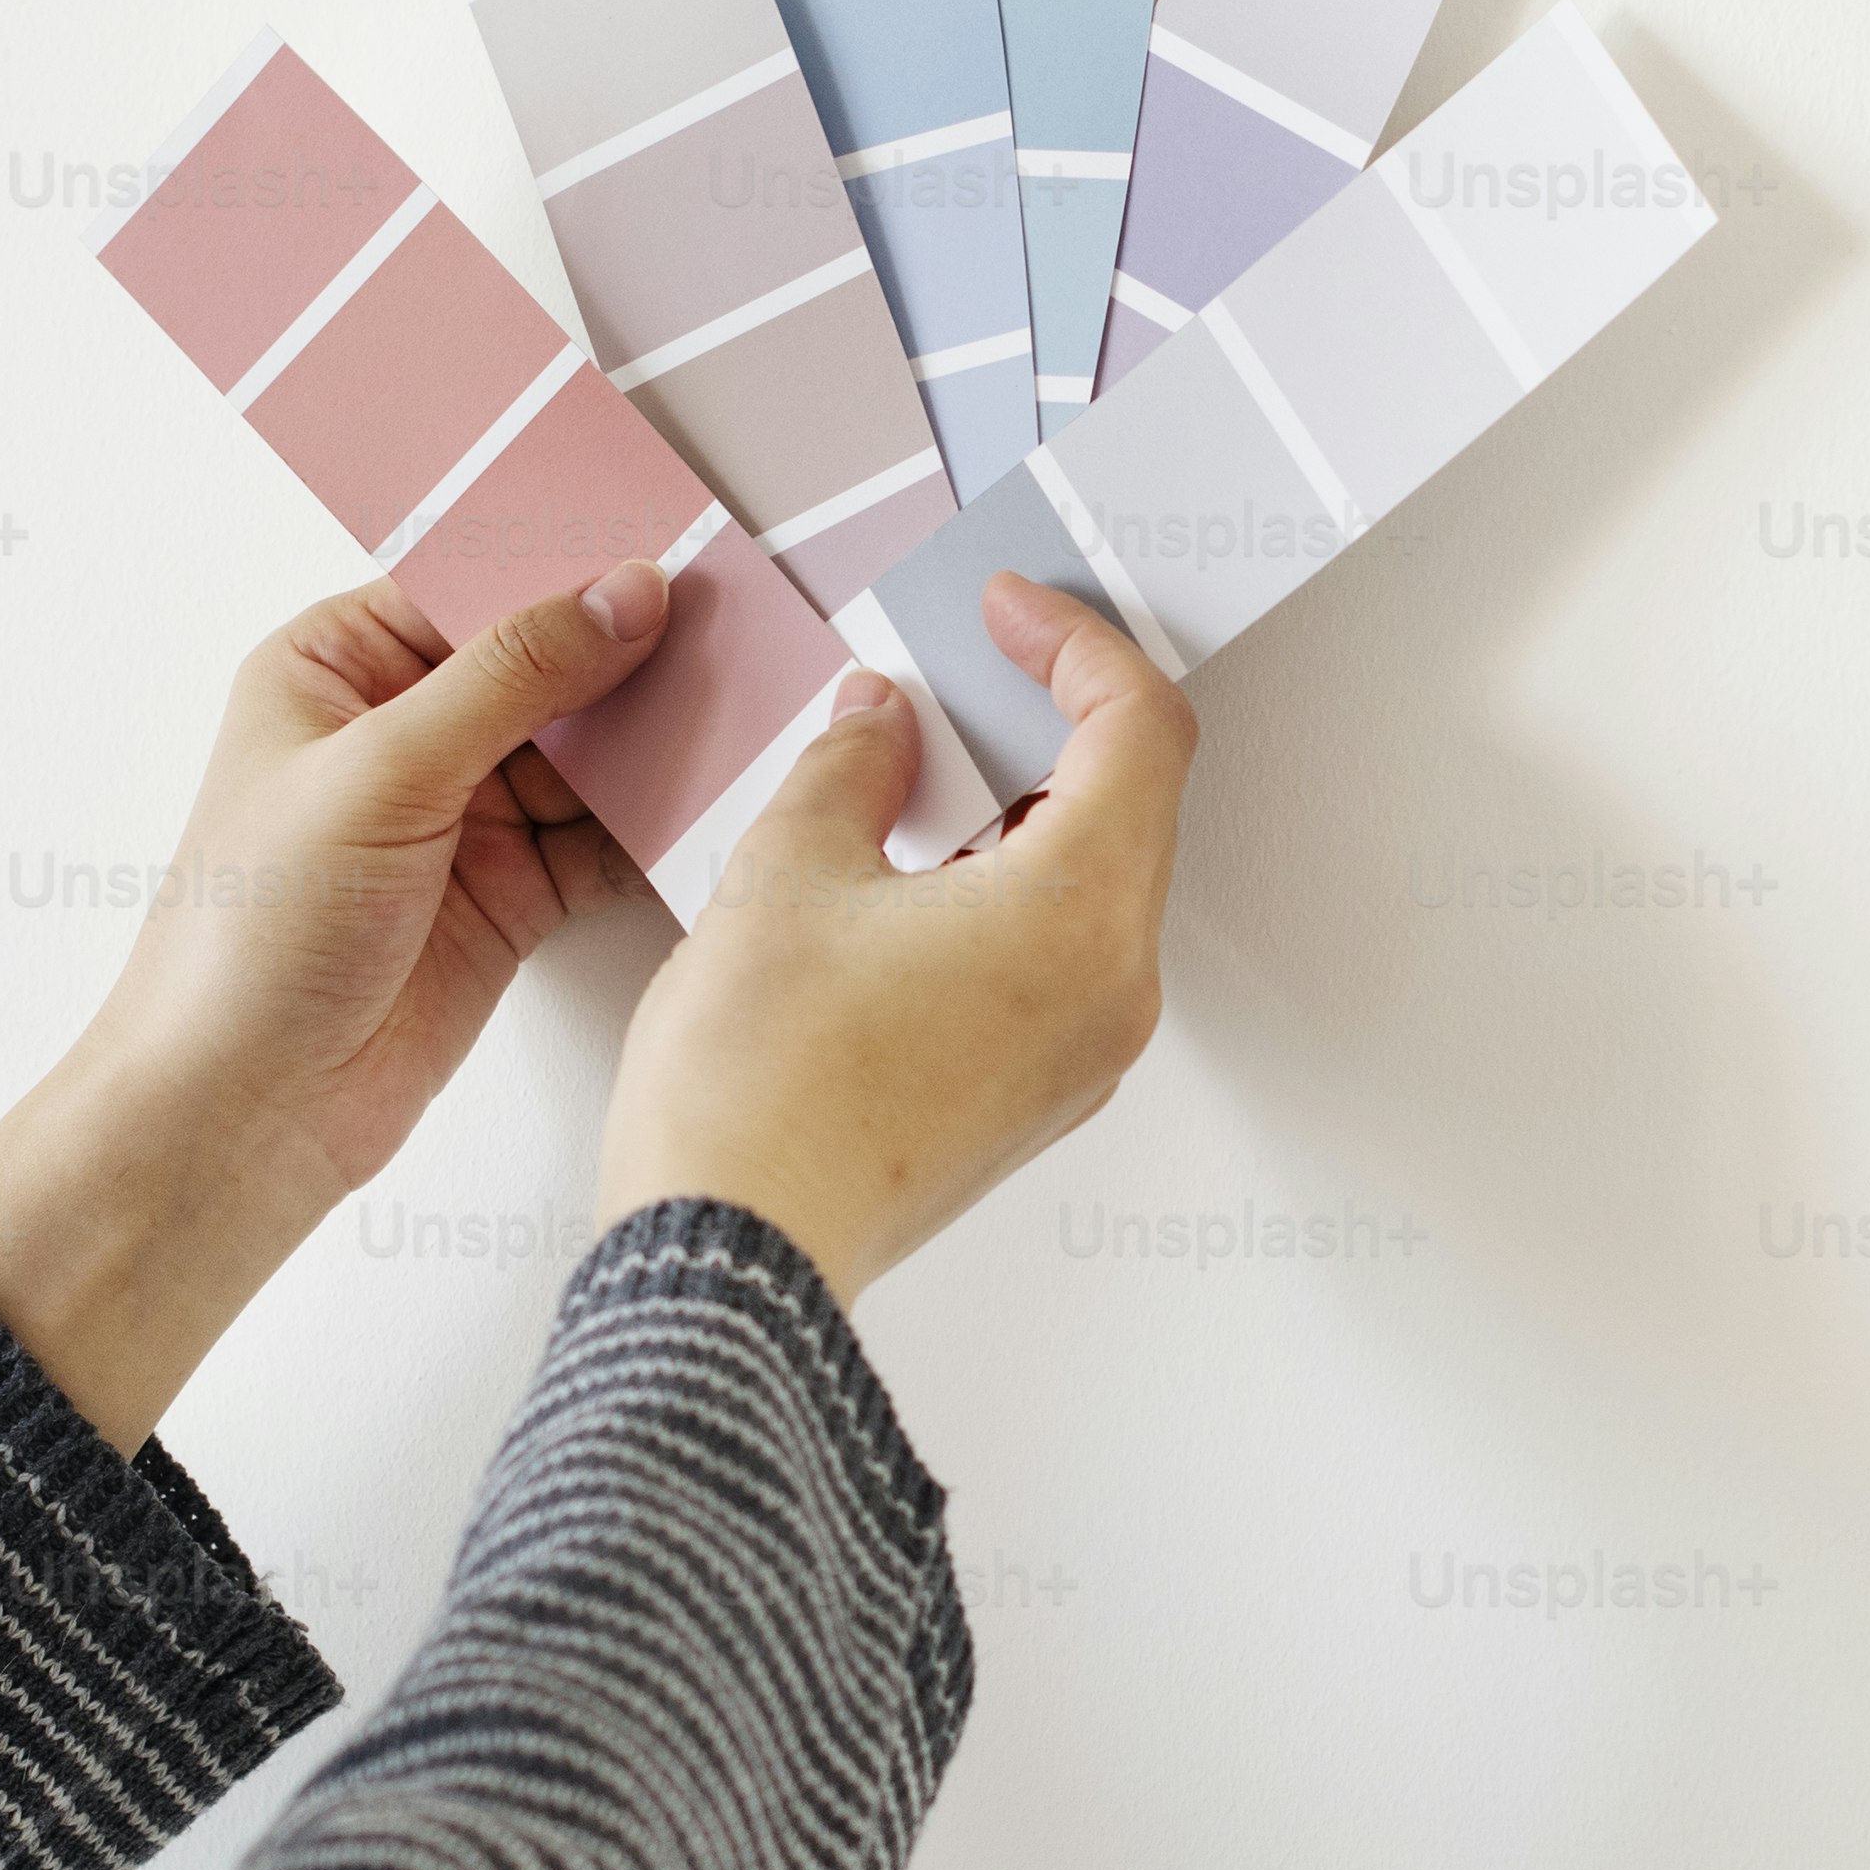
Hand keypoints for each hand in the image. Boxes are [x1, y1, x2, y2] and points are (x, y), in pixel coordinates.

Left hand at [0, 568, 669, 1439]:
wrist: (240, 1115)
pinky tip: (720, 799)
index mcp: (335, 669)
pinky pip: (602, 839)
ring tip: (753, 710)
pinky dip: (658, 824)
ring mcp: (457, 818)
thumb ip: (513, 677)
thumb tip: (623, 593)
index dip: (569, 571)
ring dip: (657, 741)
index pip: (472, 588)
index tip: (674, 553)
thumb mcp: (380, 773)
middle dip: (631, 658)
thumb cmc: (251, 936)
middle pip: (543, 667)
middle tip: (740, 632)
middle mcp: (398, 734)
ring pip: (585, 753)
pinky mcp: (507, 898)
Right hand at [595, 575, 1194, 1296]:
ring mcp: (1083, 1054)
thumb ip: (851, 767)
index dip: (1074, 646)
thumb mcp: (787, 874)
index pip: (1137, 730)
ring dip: (1022, 806)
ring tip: (916, 766)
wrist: (732, 1259)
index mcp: (1082, 916)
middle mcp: (1113, 991)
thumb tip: (880, 725)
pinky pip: (1058, 954)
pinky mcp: (1036, 1095)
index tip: (1008, 610)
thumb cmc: (757, 1091)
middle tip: (963, 667)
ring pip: (1093, 882)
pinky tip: (913, 868)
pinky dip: (1007, 885)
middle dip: (1049, 719)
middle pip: (1130, 804)